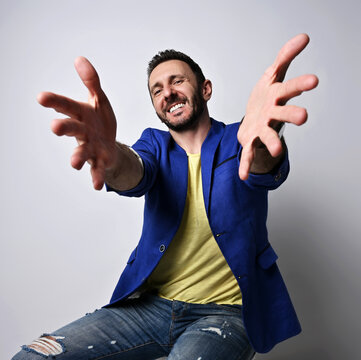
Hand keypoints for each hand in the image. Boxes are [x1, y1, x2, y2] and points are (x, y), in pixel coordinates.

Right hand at [37, 57, 116, 189]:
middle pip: (72, 128)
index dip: (55, 101)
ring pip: (82, 152)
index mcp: (81, 114)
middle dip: (64, 128)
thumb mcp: (99, 99)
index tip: (41, 97)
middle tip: (55, 127)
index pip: (66, 105)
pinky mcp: (100, 160)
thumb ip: (91, 81)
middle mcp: (82, 131)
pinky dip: (97, 177)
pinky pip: (98, 169)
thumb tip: (80, 59)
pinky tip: (97, 186)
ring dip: (78, 156)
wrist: (110, 143)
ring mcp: (90, 147)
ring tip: (74, 163)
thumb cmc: (100, 121)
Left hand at [237, 33, 318, 179]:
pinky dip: (246, 164)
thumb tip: (304, 36)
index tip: (314, 80)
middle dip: (292, 115)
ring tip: (276, 151)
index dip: (301, 85)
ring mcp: (262, 129)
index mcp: (277, 97)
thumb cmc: (266, 97)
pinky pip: (248, 153)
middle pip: (283, 114)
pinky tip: (242, 176)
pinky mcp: (251, 140)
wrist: (254, 117)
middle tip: (304, 117)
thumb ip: (286, 56)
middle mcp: (272, 114)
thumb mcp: (273, 73)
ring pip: (269, 136)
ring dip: (272, 143)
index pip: (290, 88)